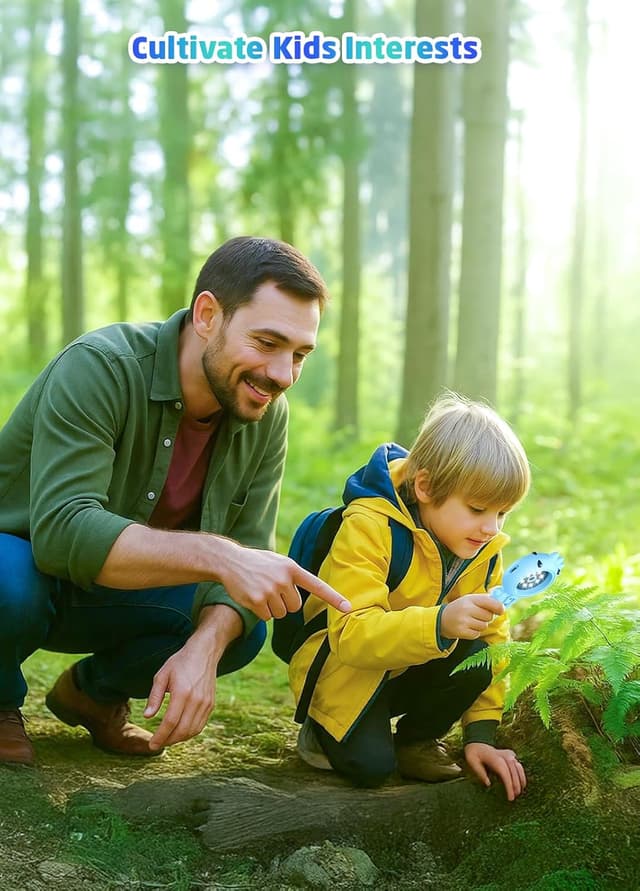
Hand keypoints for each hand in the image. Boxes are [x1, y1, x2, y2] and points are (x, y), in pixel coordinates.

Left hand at [144, 637, 218, 750]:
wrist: (204, 653)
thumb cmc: (180, 662)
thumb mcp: (162, 675)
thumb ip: (154, 697)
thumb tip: (147, 716)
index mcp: (182, 692)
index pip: (170, 722)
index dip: (160, 736)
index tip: (151, 744)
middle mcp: (196, 700)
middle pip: (182, 730)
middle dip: (168, 741)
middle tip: (157, 744)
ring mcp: (206, 703)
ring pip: (192, 730)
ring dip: (178, 739)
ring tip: (167, 739)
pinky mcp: (211, 704)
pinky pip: (200, 725)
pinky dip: (189, 733)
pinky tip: (179, 732)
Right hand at [217, 540, 351, 621]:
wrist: (230, 561)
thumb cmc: (257, 562)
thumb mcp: (278, 562)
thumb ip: (292, 576)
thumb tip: (299, 599)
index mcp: (292, 568)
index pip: (317, 585)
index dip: (333, 598)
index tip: (348, 607)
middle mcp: (284, 579)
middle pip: (295, 606)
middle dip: (285, 603)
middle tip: (271, 590)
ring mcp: (270, 590)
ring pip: (281, 614)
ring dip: (272, 608)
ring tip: (261, 591)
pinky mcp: (258, 601)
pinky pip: (267, 617)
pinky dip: (261, 612)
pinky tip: (253, 597)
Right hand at [441, 594, 503, 639]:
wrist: (441, 619)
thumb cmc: (459, 608)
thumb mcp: (469, 599)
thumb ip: (484, 600)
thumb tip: (501, 602)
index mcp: (470, 599)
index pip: (489, 602)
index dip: (498, 607)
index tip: (501, 610)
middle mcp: (467, 609)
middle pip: (489, 616)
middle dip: (486, 617)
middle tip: (478, 616)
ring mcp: (464, 621)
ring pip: (484, 626)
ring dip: (480, 625)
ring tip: (471, 622)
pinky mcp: (462, 632)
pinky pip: (477, 634)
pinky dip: (474, 632)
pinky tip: (467, 628)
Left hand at [464, 742, 526, 801]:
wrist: (477, 744)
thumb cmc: (474, 756)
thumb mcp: (472, 763)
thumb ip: (480, 773)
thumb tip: (488, 784)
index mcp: (494, 758)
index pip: (505, 774)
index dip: (509, 786)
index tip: (510, 798)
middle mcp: (503, 755)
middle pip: (514, 772)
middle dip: (516, 786)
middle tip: (514, 797)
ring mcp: (508, 754)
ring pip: (519, 768)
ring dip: (521, 781)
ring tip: (519, 792)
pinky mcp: (510, 754)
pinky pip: (518, 765)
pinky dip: (521, 775)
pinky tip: (521, 784)